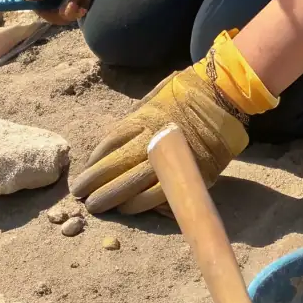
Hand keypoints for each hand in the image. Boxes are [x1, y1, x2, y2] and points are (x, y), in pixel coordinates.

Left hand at [70, 67, 248, 214]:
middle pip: (118, 166)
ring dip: (115, 198)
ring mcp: (172, 158)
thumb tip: (116, 141)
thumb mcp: (156, 97)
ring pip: (135, 184)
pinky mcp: (188, 173)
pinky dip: (142, 204)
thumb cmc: (187, 93)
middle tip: (80, 196)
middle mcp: (154, 139)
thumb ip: (138, 117)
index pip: (111, 143)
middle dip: (97, 183)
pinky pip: (160, 193)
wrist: (222, 97)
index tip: (84, 173)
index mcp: (144, 119)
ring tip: (98, 207)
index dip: (96, 161)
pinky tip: (129, 209)